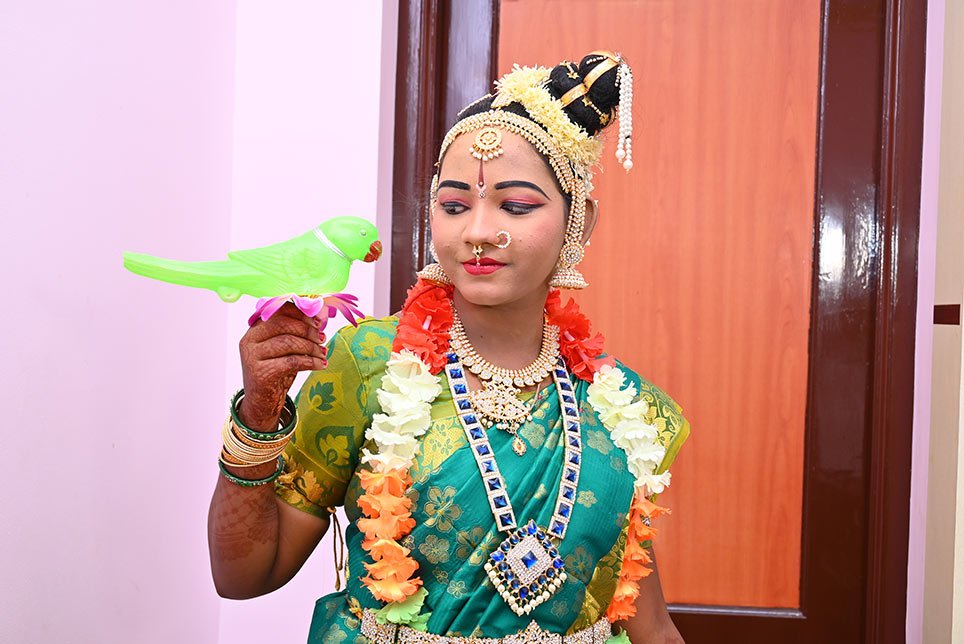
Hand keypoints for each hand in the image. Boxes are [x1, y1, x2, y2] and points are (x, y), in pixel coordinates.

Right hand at [238, 302, 327, 429]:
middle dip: (307, 330)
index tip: (317, 320)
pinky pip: (292, 361)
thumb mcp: (284, 350)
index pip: (277, 312)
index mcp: (255, 330)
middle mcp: (250, 341)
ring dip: (311, 347)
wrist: (262, 403)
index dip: (300, 313)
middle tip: (322, 337)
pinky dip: (310, 361)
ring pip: (288, 342)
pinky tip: (320, 364)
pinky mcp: (261, 373)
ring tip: (322, 353)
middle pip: (283, 325)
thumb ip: (294, 333)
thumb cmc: (275, 372)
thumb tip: (318, 319)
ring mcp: (252, 357)